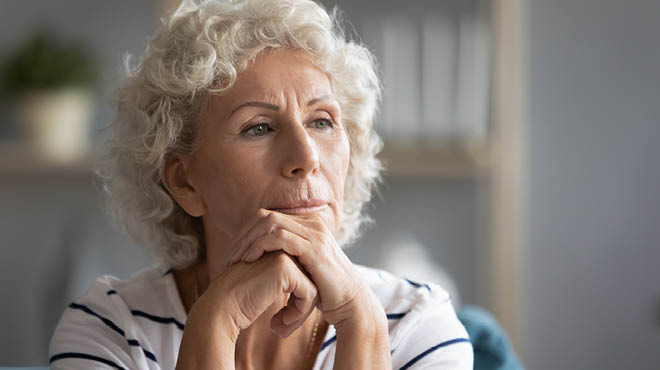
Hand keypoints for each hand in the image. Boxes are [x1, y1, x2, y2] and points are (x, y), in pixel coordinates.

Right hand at [191, 251, 318, 338]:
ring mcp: (283, 254)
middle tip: (284, 326)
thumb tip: (314, 292)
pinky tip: (280, 323)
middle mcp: (282, 247)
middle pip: (311, 278)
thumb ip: (288, 282)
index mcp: (277, 248)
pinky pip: (310, 293)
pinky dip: (300, 312)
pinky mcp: (285, 268)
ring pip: (314, 286)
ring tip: (283, 325)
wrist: (220, 309)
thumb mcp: (268, 287)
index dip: (299, 300)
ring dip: (302, 312)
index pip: (304, 274)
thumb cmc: (241, 303)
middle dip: (303, 306)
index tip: (285, 318)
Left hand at [225, 208, 371, 325]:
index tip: (234, 253)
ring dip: (249, 240)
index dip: (246, 232)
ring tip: (238, 259)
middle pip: (265, 215)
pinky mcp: (315, 247)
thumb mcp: (301, 268)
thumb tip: (260, 258)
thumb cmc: (325, 290)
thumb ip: (284, 258)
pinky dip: (260, 246)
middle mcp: (311, 223)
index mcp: (307, 224)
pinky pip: (280, 237)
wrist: (350, 302)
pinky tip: (251, 260)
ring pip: (270, 223)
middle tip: (232, 257)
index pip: (267, 216)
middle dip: (244, 235)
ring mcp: (315, 233)